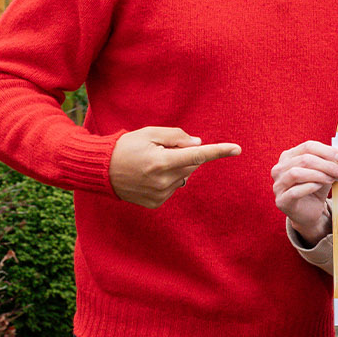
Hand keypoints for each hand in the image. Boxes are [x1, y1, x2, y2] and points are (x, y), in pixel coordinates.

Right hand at [108, 127, 240, 208]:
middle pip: (191, 165)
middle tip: (163, 150)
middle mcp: (162, 181)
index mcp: (162, 162)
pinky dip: (168, 179)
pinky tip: (149, 176)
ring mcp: (159, 195)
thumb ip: (176, 136)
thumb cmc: (126, 146)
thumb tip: (198, 144)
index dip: (218, 151)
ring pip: (183, 177)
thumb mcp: (150, 133)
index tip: (237, 149)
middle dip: (184, 155)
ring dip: (176, 168)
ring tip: (152, 164)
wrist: (101, 170)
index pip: (197, 156)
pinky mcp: (156, 203)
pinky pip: (173, 188)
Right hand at [271, 141, 337, 240]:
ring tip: (332, 179)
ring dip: (318, 175)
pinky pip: (294, 191)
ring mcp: (278, 185)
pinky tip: (319, 186)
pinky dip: (309, 187)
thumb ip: (330, 163)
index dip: (327, 151)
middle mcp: (279, 169)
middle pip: (304, 159)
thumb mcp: (324, 172)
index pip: (308, 146)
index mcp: (289, 156)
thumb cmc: (316, 188)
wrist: (309, 211)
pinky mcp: (281, 201)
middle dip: (327, 165)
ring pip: (296, 173)